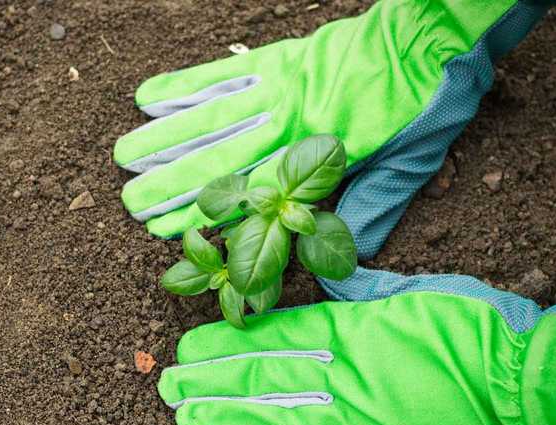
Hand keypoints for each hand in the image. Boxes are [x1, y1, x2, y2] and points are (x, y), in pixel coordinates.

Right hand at [114, 0, 550, 250]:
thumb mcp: (411, 166)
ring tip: (123, 159)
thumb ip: (372, 209)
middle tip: (130, 205)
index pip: (255, 195)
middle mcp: (291, 121)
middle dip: (171, 184)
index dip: (211, 217)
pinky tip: (148, 100)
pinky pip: (222, 73)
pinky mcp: (277, 58)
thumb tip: (341, 261)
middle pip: (220, 158)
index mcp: (322, 155)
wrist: (433, 32)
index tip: (171, 235)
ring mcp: (280, 86)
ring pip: (211, 117)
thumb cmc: (425, 105)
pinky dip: (183, 86)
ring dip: (164, 139)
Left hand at [157, 268, 555, 424]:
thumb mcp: (408, 288)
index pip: (269, 338)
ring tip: (186, 423)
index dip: (224, 346)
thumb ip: (356, 289)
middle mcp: (341, 374)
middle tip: (167, 389)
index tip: (187, 352)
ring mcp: (357, 417)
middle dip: (209, 383)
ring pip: (277, 419)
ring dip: (228, 421)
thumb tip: (321, 283)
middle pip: (261, 378)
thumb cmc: (468, 323)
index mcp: (348, 330)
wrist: (519, 375)